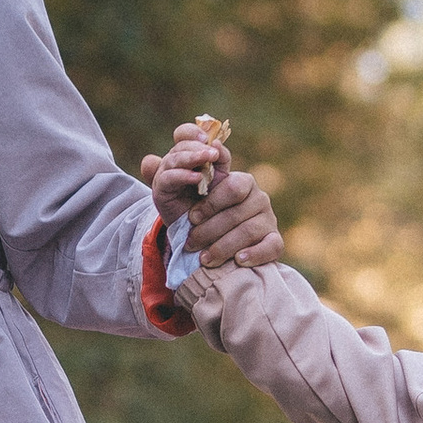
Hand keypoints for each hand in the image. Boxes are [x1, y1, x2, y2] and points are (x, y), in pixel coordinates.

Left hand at [138, 134, 282, 272]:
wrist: (209, 254)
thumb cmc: (194, 222)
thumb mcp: (177, 199)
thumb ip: (166, 178)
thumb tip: (147, 161)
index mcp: (233, 179)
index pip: (226, 172)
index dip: (209, 191)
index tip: (192, 206)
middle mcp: (255, 194)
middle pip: (236, 199)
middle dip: (210, 221)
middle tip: (191, 239)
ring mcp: (267, 217)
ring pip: (249, 227)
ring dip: (223, 245)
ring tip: (204, 258)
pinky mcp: (275, 240)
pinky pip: (271, 245)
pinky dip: (254, 253)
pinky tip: (238, 261)